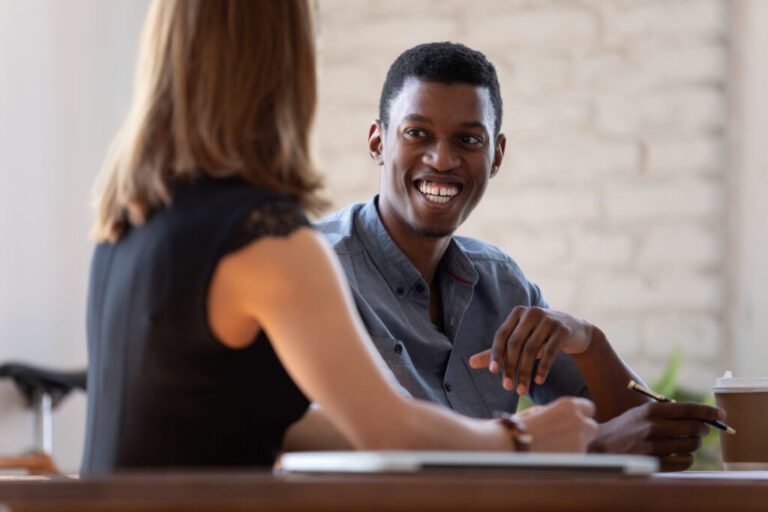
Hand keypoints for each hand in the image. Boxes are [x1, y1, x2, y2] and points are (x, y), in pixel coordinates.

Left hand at [469, 306, 593, 395]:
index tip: (493, 372)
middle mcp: (531, 313)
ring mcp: (548, 320)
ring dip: (525, 372)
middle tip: (507, 387)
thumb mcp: (520, 341)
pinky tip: (538, 380)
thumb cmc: (540, 337)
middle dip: (510, 367)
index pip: (502, 335)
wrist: (575, 331)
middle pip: (516, 344)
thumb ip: (497, 351)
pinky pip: (550, 351)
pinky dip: (543, 367)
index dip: (496, 353)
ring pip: (532, 350)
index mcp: (517, 313)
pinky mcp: (562, 330)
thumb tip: (470, 363)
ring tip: (522, 390)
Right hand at [516, 397, 597, 452]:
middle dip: (583, 432)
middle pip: (592, 427)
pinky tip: (552, 457)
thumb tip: (566, 418)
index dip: (582, 415)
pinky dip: (569, 458)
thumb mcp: (538, 411)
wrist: (512, 445)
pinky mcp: (577, 458)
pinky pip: (578, 457)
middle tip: (567, 437)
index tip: (574, 421)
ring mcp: (580, 440)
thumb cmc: (519, 426)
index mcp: (568, 405)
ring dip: (575, 446)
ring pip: (585, 444)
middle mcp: (578, 420)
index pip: (589, 407)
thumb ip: (556, 412)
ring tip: (553, 448)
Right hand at [589, 402, 724, 471]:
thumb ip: (667, 413)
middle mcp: (655, 426)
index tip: (720, 414)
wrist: (603, 445)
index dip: (708, 411)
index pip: (689, 409)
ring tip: (686, 441)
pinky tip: (680, 454)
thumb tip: (698, 416)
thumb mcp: (642, 412)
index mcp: (652, 410)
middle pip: (694, 427)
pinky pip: (685, 461)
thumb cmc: (626, 427)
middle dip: (702, 429)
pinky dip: (687, 458)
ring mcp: (655, 446)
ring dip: (693, 443)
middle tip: (701, 429)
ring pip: (691, 445)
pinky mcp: (656, 462)